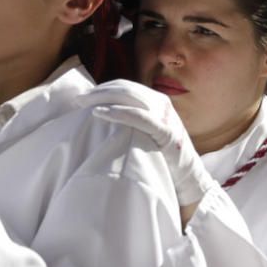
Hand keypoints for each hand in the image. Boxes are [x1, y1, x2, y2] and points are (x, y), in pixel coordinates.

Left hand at [87, 81, 217, 209]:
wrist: (189, 180)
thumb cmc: (164, 160)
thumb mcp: (148, 134)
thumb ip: (134, 122)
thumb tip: (107, 115)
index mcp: (158, 102)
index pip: (127, 87)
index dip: (104, 88)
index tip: (84, 96)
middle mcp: (162, 104)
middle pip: (126, 88)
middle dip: (99, 91)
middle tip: (78, 99)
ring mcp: (165, 117)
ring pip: (130, 97)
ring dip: (103, 98)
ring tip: (83, 104)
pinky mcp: (166, 132)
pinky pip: (139, 117)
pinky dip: (118, 112)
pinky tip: (100, 113)